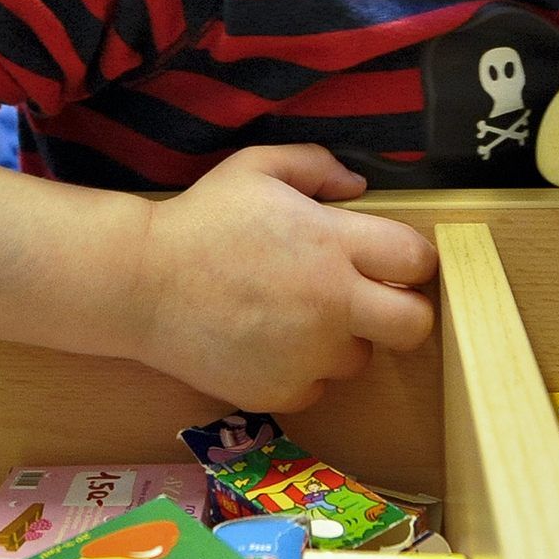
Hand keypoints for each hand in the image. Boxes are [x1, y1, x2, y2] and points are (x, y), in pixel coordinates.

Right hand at [131, 143, 438, 410]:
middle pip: (414, 326)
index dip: (412, 261)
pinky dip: (301, 369)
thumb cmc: (200, 221)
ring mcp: (307, 355)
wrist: (140, 284)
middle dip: (404, 312)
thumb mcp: (255, 169)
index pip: (417, 260)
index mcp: (332, 245)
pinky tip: (265, 341)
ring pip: (360, 359)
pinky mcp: (281, 391)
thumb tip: (360, 186)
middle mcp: (331, 305)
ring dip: (342, 340)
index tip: (391, 262)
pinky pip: (316, 386)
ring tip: (296, 316)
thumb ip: (316, 166)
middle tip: (371, 301)